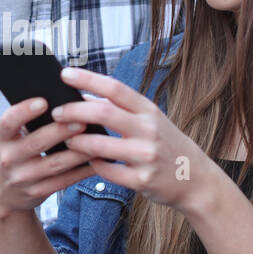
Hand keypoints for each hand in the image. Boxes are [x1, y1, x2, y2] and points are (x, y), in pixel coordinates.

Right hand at [0, 97, 98, 220]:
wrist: (2, 195)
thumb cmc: (12, 156)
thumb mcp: (8, 139)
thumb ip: (26, 123)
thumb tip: (61, 102)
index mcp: (0, 139)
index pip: (8, 122)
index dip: (24, 111)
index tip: (43, 101)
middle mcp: (8, 159)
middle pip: (37, 143)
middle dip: (60, 131)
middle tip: (81, 120)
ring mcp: (23, 178)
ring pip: (55, 164)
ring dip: (78, 152)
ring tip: (96, 139)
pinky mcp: (38, 192)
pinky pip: (64, 181)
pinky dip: (82, 170)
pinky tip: (97, 160)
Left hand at [54, 66, 211, 212]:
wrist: (197, 180)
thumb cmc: (168, 146)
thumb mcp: (153, 120)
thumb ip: (124, 110)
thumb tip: (87, 96)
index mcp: (149, 110)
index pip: (115, 88)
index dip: (88, 79)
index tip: (65, 73)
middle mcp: (149, 130)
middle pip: (103, 113)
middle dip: (74, 111)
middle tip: (55, 112)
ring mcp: (146, 156)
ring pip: (99, 146)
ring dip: (76, 142)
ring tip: (65, 140)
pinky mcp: (142, 180)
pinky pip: (107, 171)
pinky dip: (93, 165)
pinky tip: (87, 162)